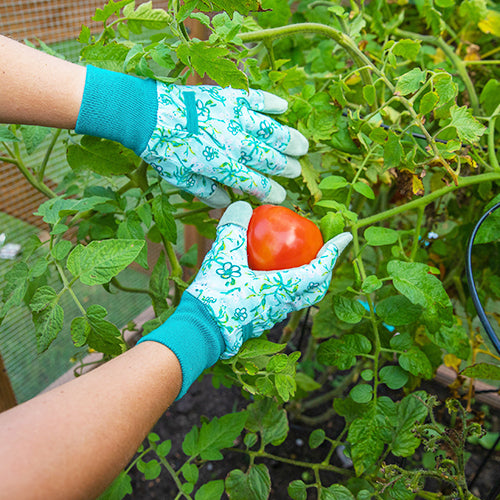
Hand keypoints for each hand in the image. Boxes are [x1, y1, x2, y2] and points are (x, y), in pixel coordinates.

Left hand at [141, 84, 307, 206]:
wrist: (147, 114)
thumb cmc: (162, 149)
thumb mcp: (180, 178)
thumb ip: (206, 191)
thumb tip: (227, 201)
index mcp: (220, 166)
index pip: (254, 183)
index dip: (270, 192)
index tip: (280, 196)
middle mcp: (232, 142)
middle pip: (268, 158)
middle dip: (285, 167)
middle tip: (295, 170)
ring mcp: (233, 117)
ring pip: (271, 130)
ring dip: (289, 139)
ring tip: (302, 146)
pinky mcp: (229, 96)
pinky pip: (257, 98)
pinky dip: (272, 103)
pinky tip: (284, 107)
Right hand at [186, 201, 351, 356]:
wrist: (199, 330)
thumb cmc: (215, 295)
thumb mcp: (223, 255)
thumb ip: (234, 229)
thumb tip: (243, 206)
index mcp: (282, 290)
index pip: (319, 271)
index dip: (334, 252)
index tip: (345, 237)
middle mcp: (283, 305)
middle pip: (315, 288)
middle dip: (325, 268)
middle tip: (325, 251)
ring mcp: (271, 314)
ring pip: (299, 296)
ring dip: (306, 277)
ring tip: (300, 260)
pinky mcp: (258, 317)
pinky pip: (281, 300)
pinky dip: (286, 284)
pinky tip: (270, 273)